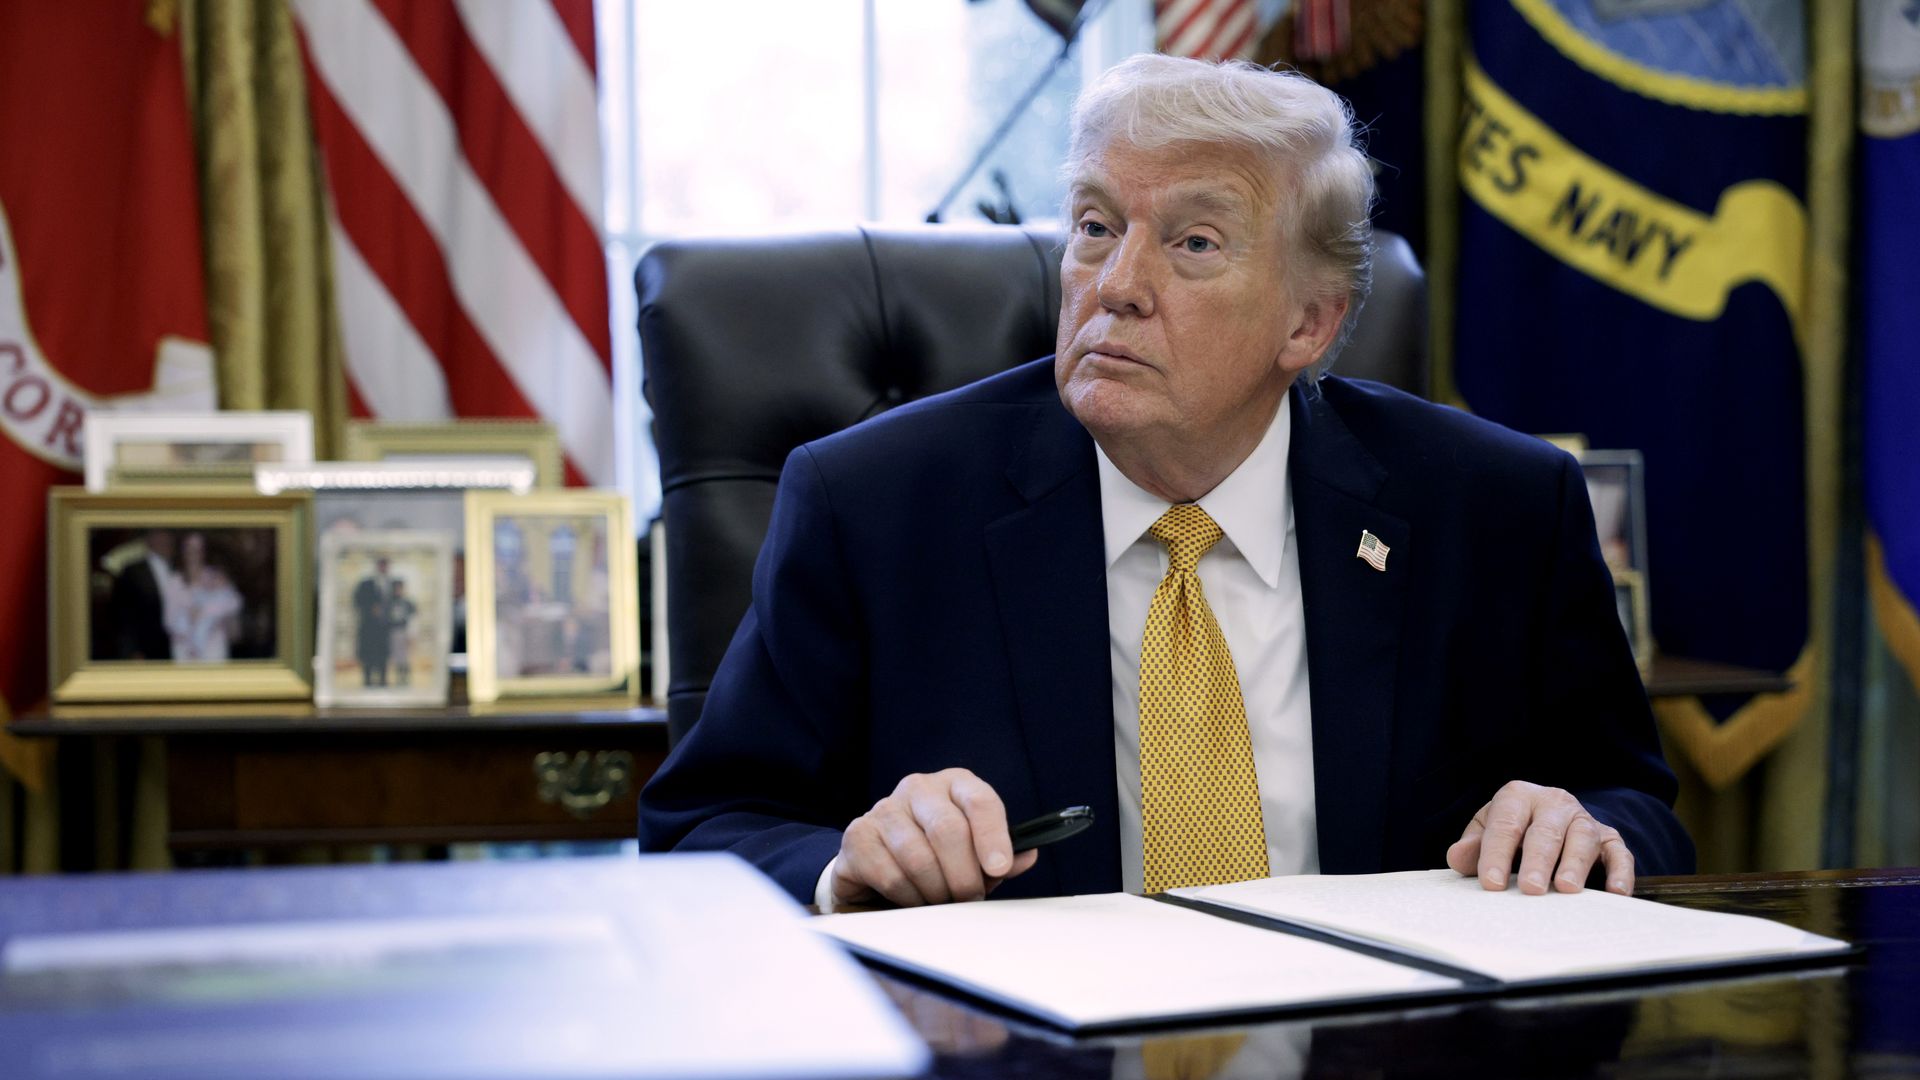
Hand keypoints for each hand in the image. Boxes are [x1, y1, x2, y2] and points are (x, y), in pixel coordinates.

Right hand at [832, 768, 1038, 906]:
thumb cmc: (937, 856)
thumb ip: (1000, 857)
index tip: (997, 868)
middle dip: (963, 875)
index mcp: (955, 785)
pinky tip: (912, 898)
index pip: (979, 800)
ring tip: (941, 901)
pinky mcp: (858, 835)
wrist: (878, 864)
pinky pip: (889, 874)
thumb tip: (1026, 856)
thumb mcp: (974, 855)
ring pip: (918, 857)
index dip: (992, 836)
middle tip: (969, 898)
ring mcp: (885, 808)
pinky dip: (907, 896)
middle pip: (948, 830)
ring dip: (935, 890)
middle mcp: (919, 788)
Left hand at [1446, 780, 1633, 895]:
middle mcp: (1554, 803)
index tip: (1492, 883)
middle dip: (1537, 860)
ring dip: (1575, 863)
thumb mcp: (1486, 831)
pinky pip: (1619, 853)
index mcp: (1518, 797)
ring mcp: (1584, 820)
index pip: (1505, 824)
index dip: (1497, 854)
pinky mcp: (1610, 838)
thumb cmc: (1512, 828)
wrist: (1551, 816)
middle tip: (1530, 888)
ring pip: (1583, 838)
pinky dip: (1620, 872)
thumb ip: (1472, 846)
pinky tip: (1615, 892)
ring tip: (1566, 889)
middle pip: (1546, 831)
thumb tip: (1457, 857)